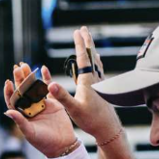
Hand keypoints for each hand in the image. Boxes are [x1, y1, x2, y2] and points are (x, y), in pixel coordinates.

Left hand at [4, 63, 78, 156]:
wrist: (63, 145)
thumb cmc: (44, 142)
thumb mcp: (30, 133)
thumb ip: (20, 121)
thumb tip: (7, 111)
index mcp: (23, 115)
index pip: (13, 100)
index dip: (9, 91)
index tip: (8, 82)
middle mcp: (31, 108)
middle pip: (23, 90)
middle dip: (19, 79)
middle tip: (17, 68)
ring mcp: (42, 104)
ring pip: (34, 87)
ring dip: (29, 76)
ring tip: (25, 65)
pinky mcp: (54, 102)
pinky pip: (49, 87)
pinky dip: (46, 77)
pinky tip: (43, 68)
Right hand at [48, 27, 123, 141]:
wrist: (108, 129)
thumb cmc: (91, 120)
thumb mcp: (73, 109)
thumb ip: (62, 96)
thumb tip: (50, 84)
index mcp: (87, 81)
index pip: (83, 58)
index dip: (79, 44)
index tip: (77, 32)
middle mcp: (95, 79)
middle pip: (91, 55)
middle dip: (86, 41)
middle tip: (83, 29)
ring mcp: (99, 83)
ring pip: (95, 61)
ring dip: (91, 50)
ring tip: (89, 41)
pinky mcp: (100, 89)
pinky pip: (97, 70)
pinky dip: (95, 61)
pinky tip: (97, 61)